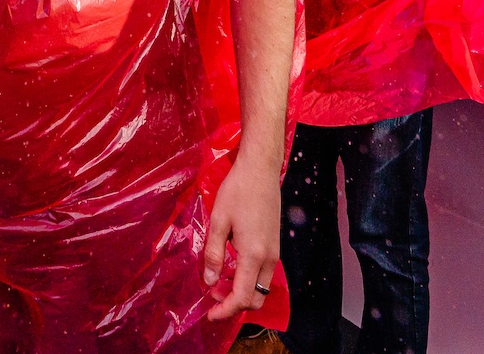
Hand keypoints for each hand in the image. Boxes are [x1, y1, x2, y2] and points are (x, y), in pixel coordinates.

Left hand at [202, 152, 281, 320]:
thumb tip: (208, 280)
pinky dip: (248, 281)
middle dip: (234, 305)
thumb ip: (213, 254)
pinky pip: (263, 274)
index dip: (226, 310)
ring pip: (261, 287)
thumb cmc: (237, 191)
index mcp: (253, 254)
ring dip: (241, 293)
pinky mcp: (274, 245)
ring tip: (218, 283)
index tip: (210, 314)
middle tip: (212, 298)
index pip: (243, 297)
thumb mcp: (218, 221)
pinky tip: (231, 269)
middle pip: (256, 298)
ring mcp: (275, 252)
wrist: (260, 170)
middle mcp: (269, 258)